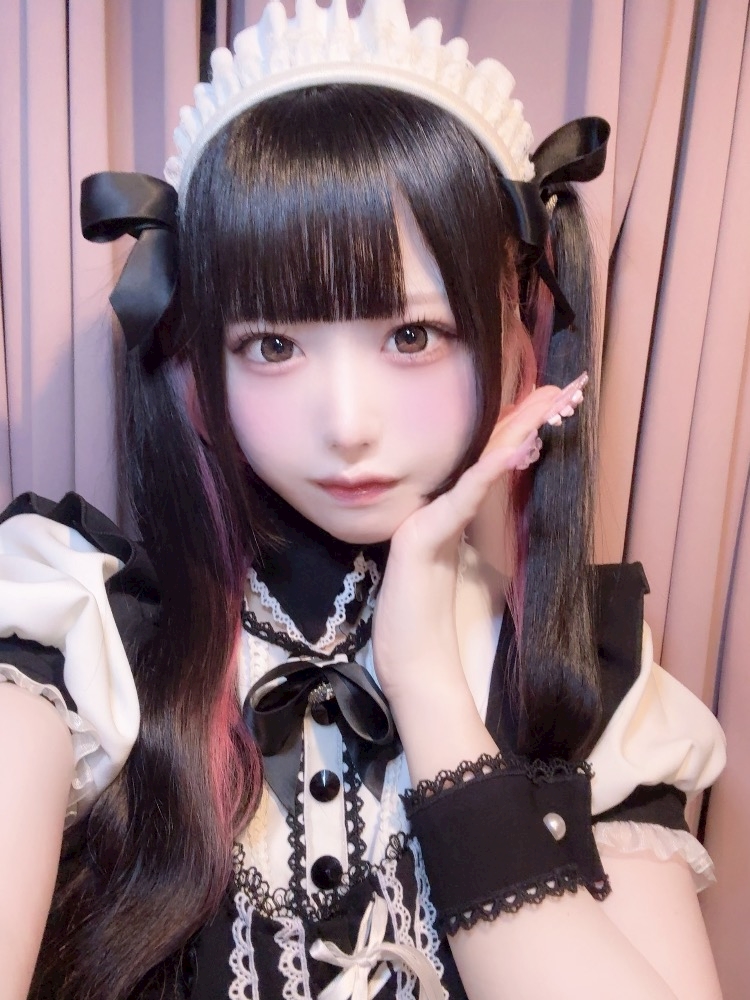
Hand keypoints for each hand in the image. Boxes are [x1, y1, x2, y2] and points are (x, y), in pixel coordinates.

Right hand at [372, 373, 587, 699]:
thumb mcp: (456, 564)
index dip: (524, 429)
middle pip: (487, 453)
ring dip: (516, 432)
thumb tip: (496, 486)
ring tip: (549, 403)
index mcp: (450, 512)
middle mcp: (436, 508)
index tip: (559, 403)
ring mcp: (425, 521)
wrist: (411, 666)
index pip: (491, 461)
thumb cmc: (427, 621)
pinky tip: (514, 451)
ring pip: (476, 467)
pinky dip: (487, 474)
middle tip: (567, 385)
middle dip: (529, 417)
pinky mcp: (418, 542)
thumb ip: (466, 526)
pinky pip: (459, 503)